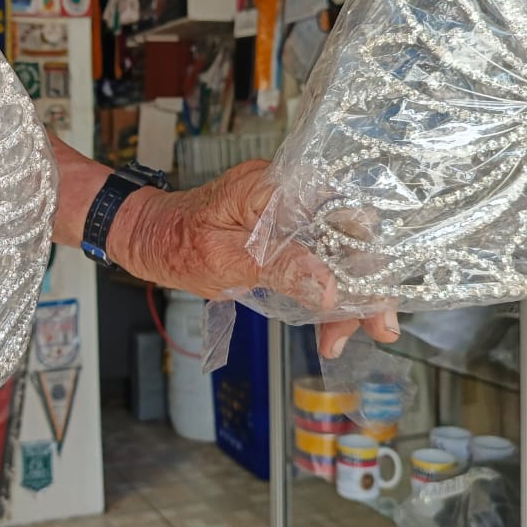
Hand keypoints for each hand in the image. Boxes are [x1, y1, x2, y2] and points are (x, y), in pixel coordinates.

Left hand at [109, 159, 399, 354]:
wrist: (147, 236)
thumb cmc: (175, 242)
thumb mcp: (225, 262)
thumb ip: (278, 268)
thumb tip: (329, 287)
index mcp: (273, 187)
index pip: (341, 210)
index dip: (368, 254)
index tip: (378, 295)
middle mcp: (286, 192)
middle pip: (346, 236)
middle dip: (364, 285)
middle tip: (376, 328)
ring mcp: (286, 212)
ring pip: (335, 254)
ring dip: (345, 297)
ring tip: (340, 339)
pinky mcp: (281, 231)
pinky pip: (315, 258)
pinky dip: (324, 291)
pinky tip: (328, 324)